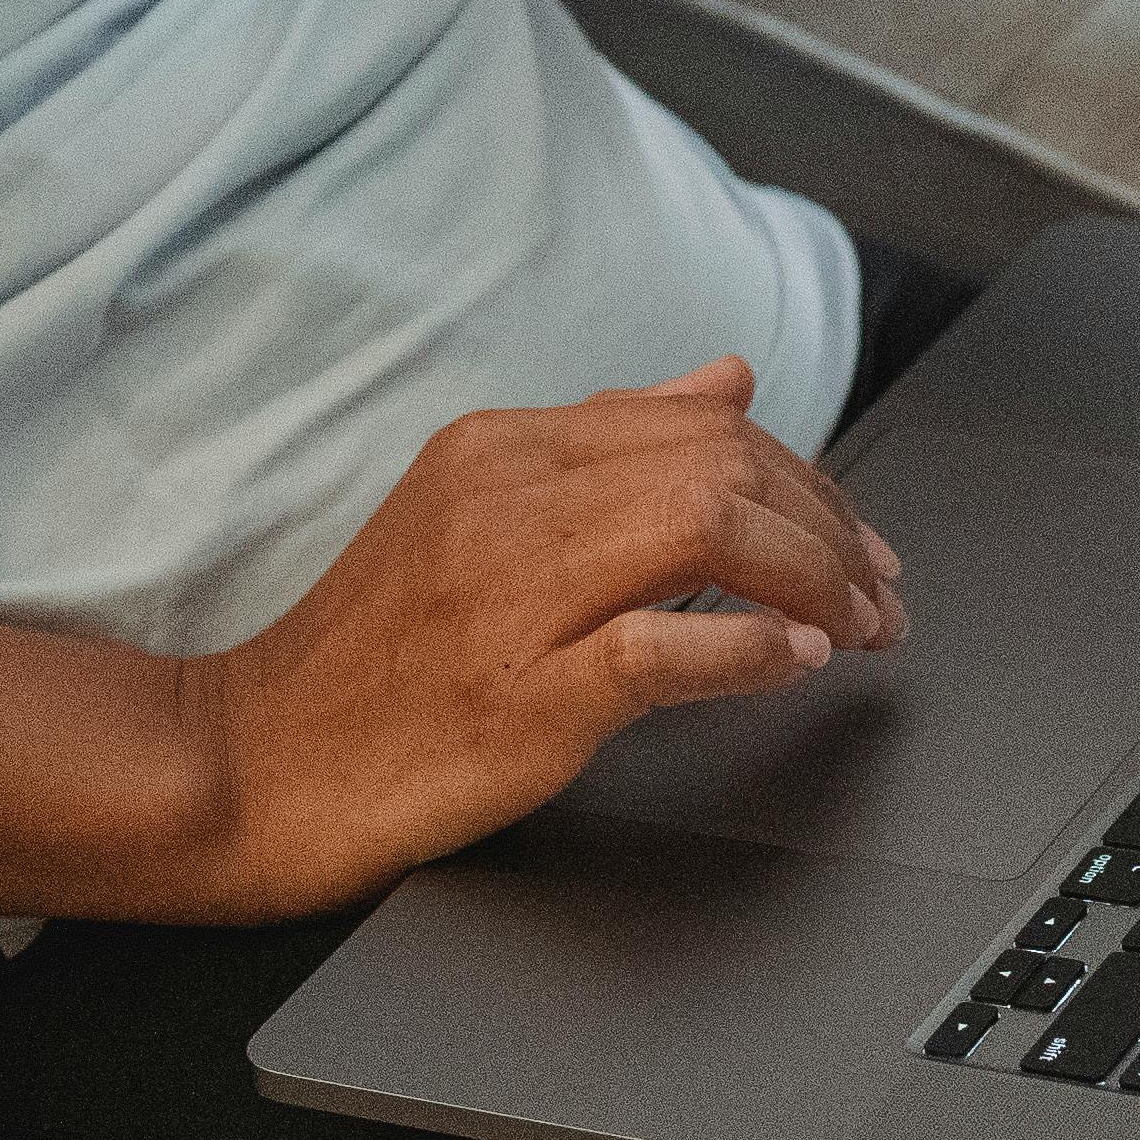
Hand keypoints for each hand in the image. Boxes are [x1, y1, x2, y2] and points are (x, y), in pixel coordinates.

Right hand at [166, 357, 901, 918]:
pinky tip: (796, 659)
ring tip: (858, 625)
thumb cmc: (374, 654)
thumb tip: (729, 378)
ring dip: (815, 578)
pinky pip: (662, 647)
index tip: (855, 541)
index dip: (807, 478)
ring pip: (709, 529)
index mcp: (503, 445)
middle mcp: (509, 497)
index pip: (702, 425)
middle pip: (724, 466)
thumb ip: (608, 443)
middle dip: (832, 527)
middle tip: (882, 592)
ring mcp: (512, 593)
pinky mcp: (520, 692)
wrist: (257, 762)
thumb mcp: (480, 510)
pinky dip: (749, 649)